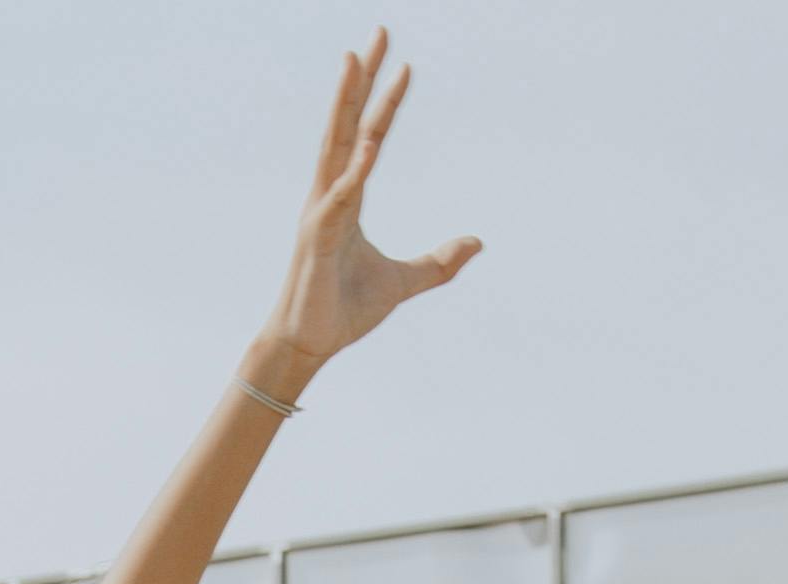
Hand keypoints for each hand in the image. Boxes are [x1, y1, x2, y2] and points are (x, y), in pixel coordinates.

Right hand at [253, 33, 478, 386]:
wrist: (310, 345)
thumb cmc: (343, 310)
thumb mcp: (404, 281)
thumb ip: (440, 262)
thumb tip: (478, 243)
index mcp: (347, 197)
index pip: (368, 135)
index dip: (384, 99)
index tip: (401, 63)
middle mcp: (330, 193)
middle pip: (348, 123)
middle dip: (362, 79)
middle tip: (378, 34)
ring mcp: (320, 211)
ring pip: (336, 145)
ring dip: (346, 103)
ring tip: (354, 60)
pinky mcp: (317, 237)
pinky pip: (340, 197)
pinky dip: (354, 171)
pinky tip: (369, 145)